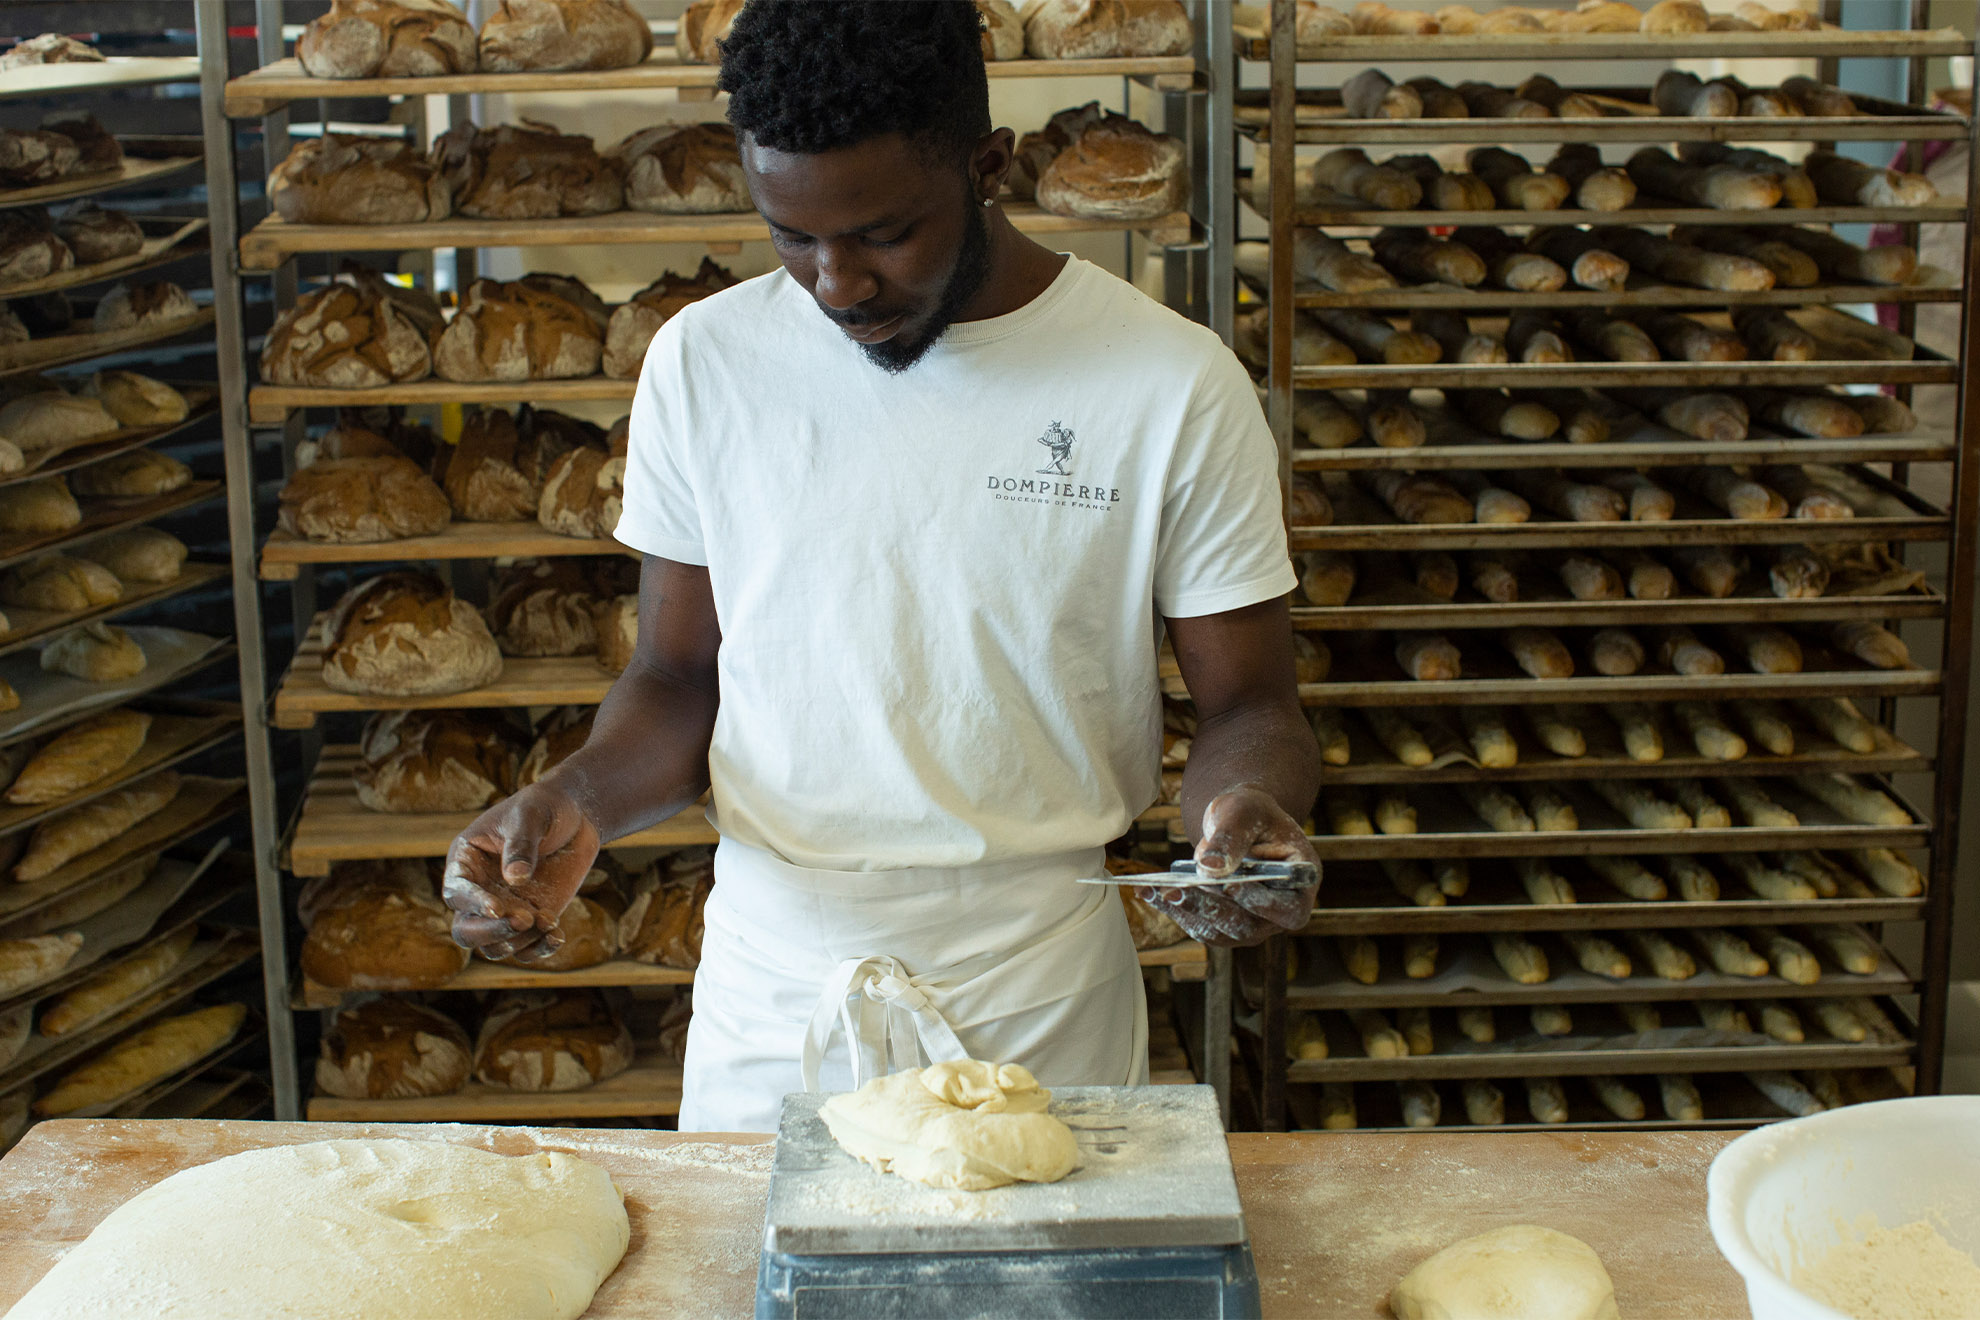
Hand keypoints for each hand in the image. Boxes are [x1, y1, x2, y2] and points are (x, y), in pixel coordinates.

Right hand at [442, 782, 601, 963]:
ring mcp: (505, 909)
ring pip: (495, 947)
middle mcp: (479, 892)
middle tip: (523, 920)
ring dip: (520, 942)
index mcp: (466, 863)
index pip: (456, 893)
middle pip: (466, 931)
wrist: (574, 815)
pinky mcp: (531, 919)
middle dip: (490, 933)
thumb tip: (514, 879)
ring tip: (548, 922)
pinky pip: (526, 948)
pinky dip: (539, 949)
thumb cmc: (543, 808)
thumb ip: (520, 845)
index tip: (497, 907)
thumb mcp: (530, 817)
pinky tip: (557, 936)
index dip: (472, 904)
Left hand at [1135, 785, 1320, 947]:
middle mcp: (1281, 910)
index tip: (1231, 886)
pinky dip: (1175, 911)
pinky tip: (1149, 892)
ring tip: (1156, 890)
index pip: (1290, 909)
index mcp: (1301, 881)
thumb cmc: (1249, 812)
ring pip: (1221, 932)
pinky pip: (1201, 926)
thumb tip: (1211, 868)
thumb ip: (1232, 836)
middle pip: (1249, 925)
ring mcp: (1254, 923)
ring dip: (1187, 912)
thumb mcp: (1244, 812)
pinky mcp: (1226, 926)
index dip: (1263, 904)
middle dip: (1210, 909)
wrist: (1238, 823)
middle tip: (1176, 891)